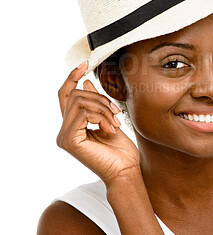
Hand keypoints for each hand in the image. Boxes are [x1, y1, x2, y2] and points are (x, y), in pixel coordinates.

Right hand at [57, 61, 140, 185]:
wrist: (126, 171)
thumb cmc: (121, 150)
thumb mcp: (109, 119)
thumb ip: (95, 103)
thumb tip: (85, 82)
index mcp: (73, 125)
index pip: (65, 95)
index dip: (72, 76)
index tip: (85, 63)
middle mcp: (65, 130)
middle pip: (75, 94)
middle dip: (99, 97)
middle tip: (116, 112)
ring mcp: (65, 136)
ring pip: (79, 101)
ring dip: (103, 107)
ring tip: (116, 122)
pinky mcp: (69, 141)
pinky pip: (83, 113)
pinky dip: (101, 116)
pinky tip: (111, 128)